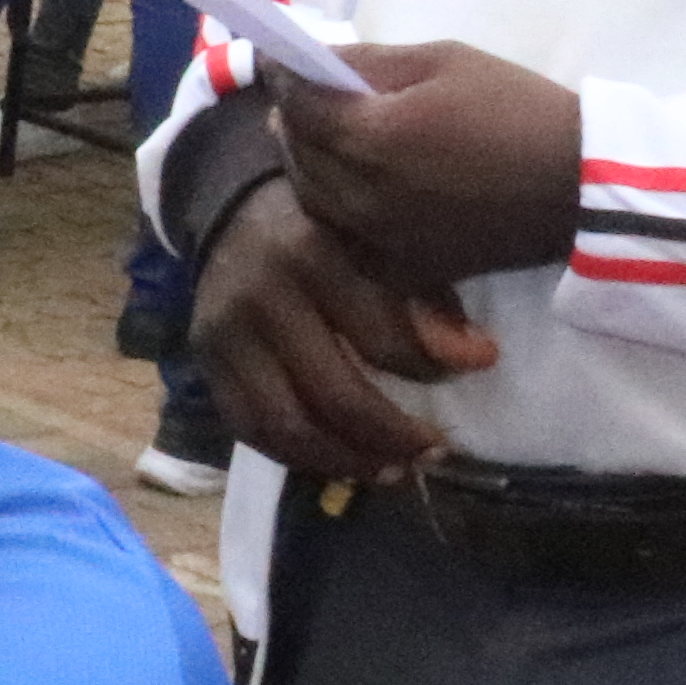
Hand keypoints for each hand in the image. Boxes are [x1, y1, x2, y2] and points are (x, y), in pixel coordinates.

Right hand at [191, 167, 497, 483]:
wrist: (234, 213)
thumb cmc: (328, 228)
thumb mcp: (383, 243)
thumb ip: (428, 299)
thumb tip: (480, 358)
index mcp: (313, 253)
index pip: (381, 337)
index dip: (432, 368)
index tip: (473, 374)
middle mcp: (261, 295)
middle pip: (333, 395)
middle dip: (391, 436)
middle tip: (433, 454)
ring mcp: (224, 334)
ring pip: (286, 426)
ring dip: (345, 461)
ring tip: (391, 471)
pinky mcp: (205, 362)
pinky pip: (249, 429)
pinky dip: (298, 457)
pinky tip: (339, 461)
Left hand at [276, 38, 583, 287]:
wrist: (580, 188)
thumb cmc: (517, 111)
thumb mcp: (444, 61)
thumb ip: (369, 62)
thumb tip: (312, 60)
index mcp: (369, 139)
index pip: (297, 104)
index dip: (281, 76)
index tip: (277, 58)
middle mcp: (359, 197)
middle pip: (296, 152)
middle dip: (292, 118)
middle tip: (300, 94)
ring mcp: (375, 239)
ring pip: (311, 195)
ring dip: (309, 161)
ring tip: (326, 134)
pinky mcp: (398, 268)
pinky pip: (342, 233)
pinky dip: (335, 204)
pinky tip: (355, 182)